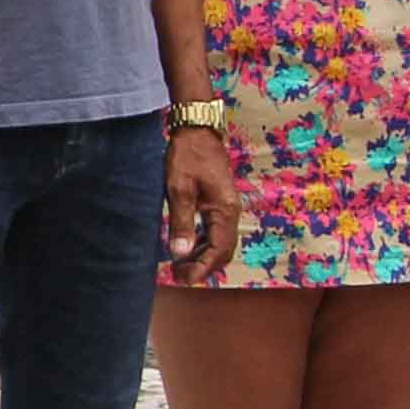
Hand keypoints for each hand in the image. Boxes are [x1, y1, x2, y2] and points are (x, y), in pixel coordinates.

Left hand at [160, 123, 237, 270]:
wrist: (197, 129)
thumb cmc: (187, 155)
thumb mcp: (179, 188)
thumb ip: (181, 222)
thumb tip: (179, 253)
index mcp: (224, 210)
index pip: (218, 250)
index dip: (201, 268)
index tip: (182, 278)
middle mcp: (231, 211)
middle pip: (224, 251)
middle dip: (203, 267)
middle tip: (178, 275)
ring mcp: (228, 207)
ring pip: (221, 243)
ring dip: (203, 257)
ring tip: (180, 265)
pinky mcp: (221, 203)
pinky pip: (217, 232)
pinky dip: (203, 244)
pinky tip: (187, 247)